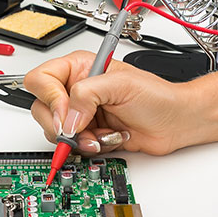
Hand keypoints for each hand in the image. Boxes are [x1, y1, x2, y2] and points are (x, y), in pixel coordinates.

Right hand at [23, 52, 217, 156]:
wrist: (176, 122)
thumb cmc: (157, 97)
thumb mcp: (121, 84)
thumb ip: (87, 94)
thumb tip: (67, 116)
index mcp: (80, 68)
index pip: (41, 80)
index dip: (50, 98)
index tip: (67, 113)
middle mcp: (77, 90)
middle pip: (42, 109)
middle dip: (61, 124)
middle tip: (80, 129)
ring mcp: (82, 115)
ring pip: (56, 132)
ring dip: (79, 139)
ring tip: (102, 136)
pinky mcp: (90, 135)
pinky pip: (74, 147)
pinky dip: (90, 148)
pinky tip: (109, 140)